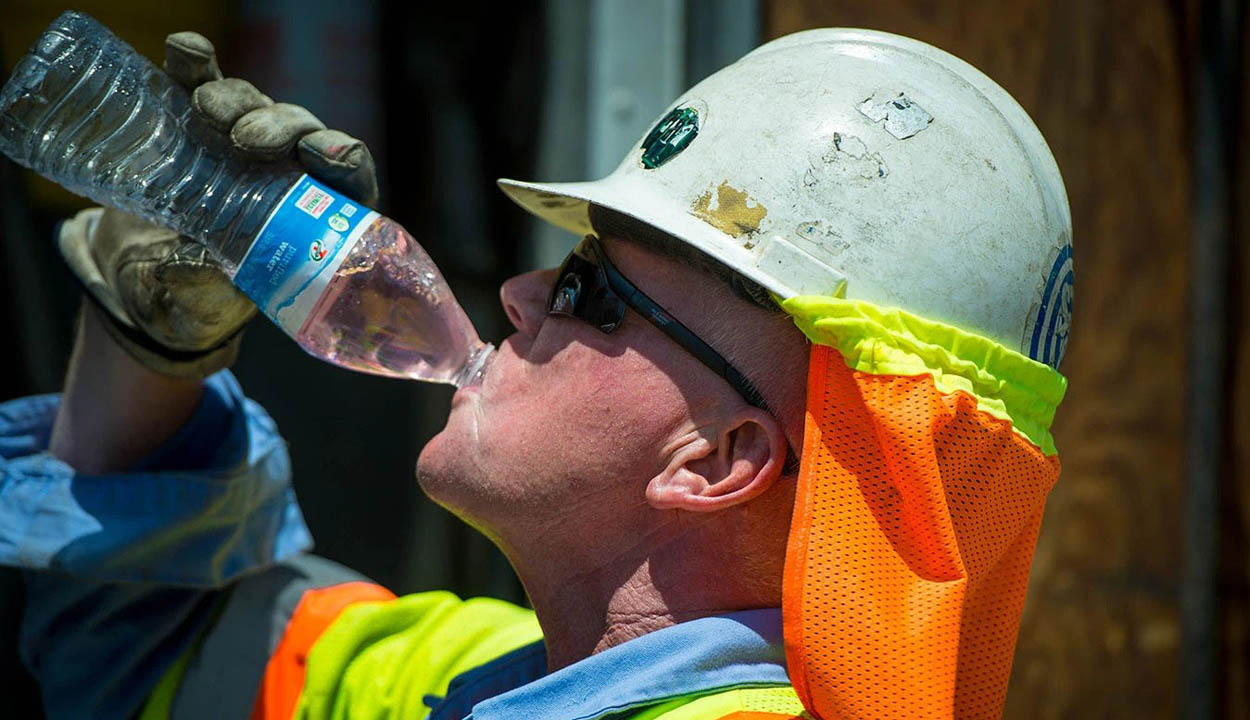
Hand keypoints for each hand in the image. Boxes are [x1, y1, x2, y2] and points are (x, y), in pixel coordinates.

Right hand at [57, 31, 379, 378]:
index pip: (348, 179)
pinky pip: (202, 85)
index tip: (321, 155)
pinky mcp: (196, 124)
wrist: (141, 279)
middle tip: (246, 141)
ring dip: (237, 100)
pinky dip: (195, 66)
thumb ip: (205, 290)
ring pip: (257, 107)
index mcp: (315, 222)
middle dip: (280, 127)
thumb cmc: (195, 302)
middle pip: (302, 134)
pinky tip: (185, 52)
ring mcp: (244, 145)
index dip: (342, 159)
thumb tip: (200, 267)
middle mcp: (287, 174)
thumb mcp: (202, 305)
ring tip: (205, 109)